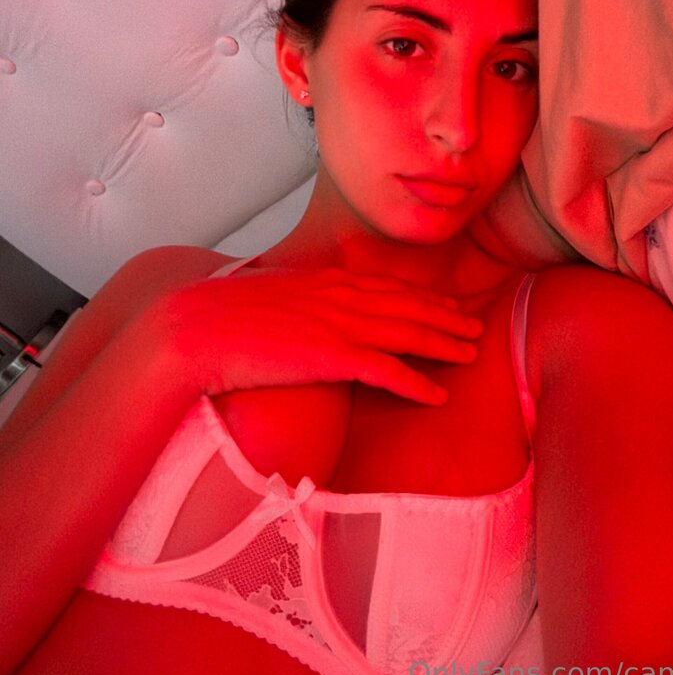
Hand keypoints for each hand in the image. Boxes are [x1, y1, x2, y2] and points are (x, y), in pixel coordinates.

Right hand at [143, 267, 482, 405]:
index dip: (422, 297)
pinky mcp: (331, 356)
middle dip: (446, 317)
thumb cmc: (221, 315)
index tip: (446, 304)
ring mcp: (338, 324)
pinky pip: (387, 372)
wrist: (195, 327)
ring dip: (444, 344)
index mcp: (326, 278)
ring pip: (408, 334)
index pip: (388, 287)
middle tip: (474, 328)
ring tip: (471, 354)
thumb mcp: (269, 293)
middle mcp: (340, 296)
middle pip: (408, 307)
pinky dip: (416, 383)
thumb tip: (304, 309)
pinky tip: (438, 396)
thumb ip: (297, 297)